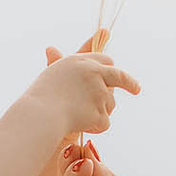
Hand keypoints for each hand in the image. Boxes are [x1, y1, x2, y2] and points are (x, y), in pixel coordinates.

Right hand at [20, 43, 138, 141]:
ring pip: (110, 104)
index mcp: (80, 61)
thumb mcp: (49, 76)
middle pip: (119, 76)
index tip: (119, 74)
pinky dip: (95, 127)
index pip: (104, 60)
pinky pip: (105, 122)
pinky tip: (80, 126)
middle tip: (136, 89)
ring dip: (100, 112)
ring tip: (78, 116)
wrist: (39, 116)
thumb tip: (51, 48)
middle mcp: (93, 72)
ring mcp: (99, 91)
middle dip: (130, 83)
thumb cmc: (39, 97)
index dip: (111, 68)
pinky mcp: (100, 111)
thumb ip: (58, 63)